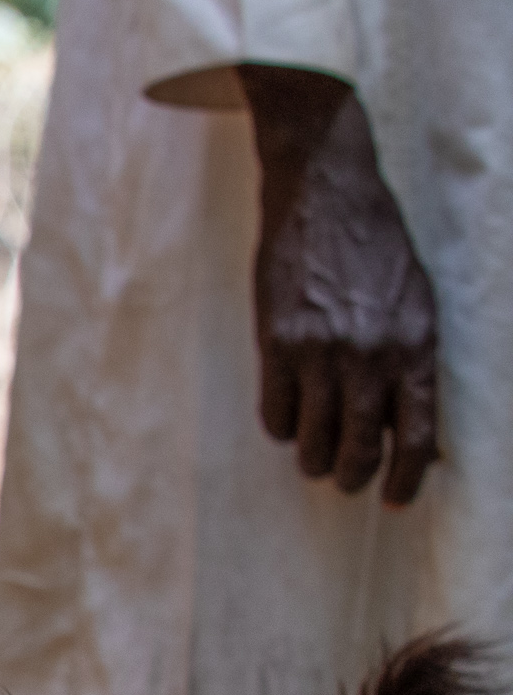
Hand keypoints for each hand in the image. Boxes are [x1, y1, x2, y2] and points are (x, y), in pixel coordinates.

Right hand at [240, 67, 440, 504]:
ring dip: (315, 459)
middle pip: (362, 446)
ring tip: (315, 460)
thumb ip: (416, 360)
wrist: (324, 195)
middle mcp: (372, 353)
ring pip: (314, 438)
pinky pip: (276, 413)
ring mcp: (321, 351)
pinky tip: (288, 421)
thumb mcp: (416, 301)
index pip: (416, 433)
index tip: (395, 499)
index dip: (406, 477)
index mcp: (416, 343)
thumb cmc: (376, 246)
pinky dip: (282, 427)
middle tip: (347, 482)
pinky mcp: (277, 343)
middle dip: (354, 476)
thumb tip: (416, 423)